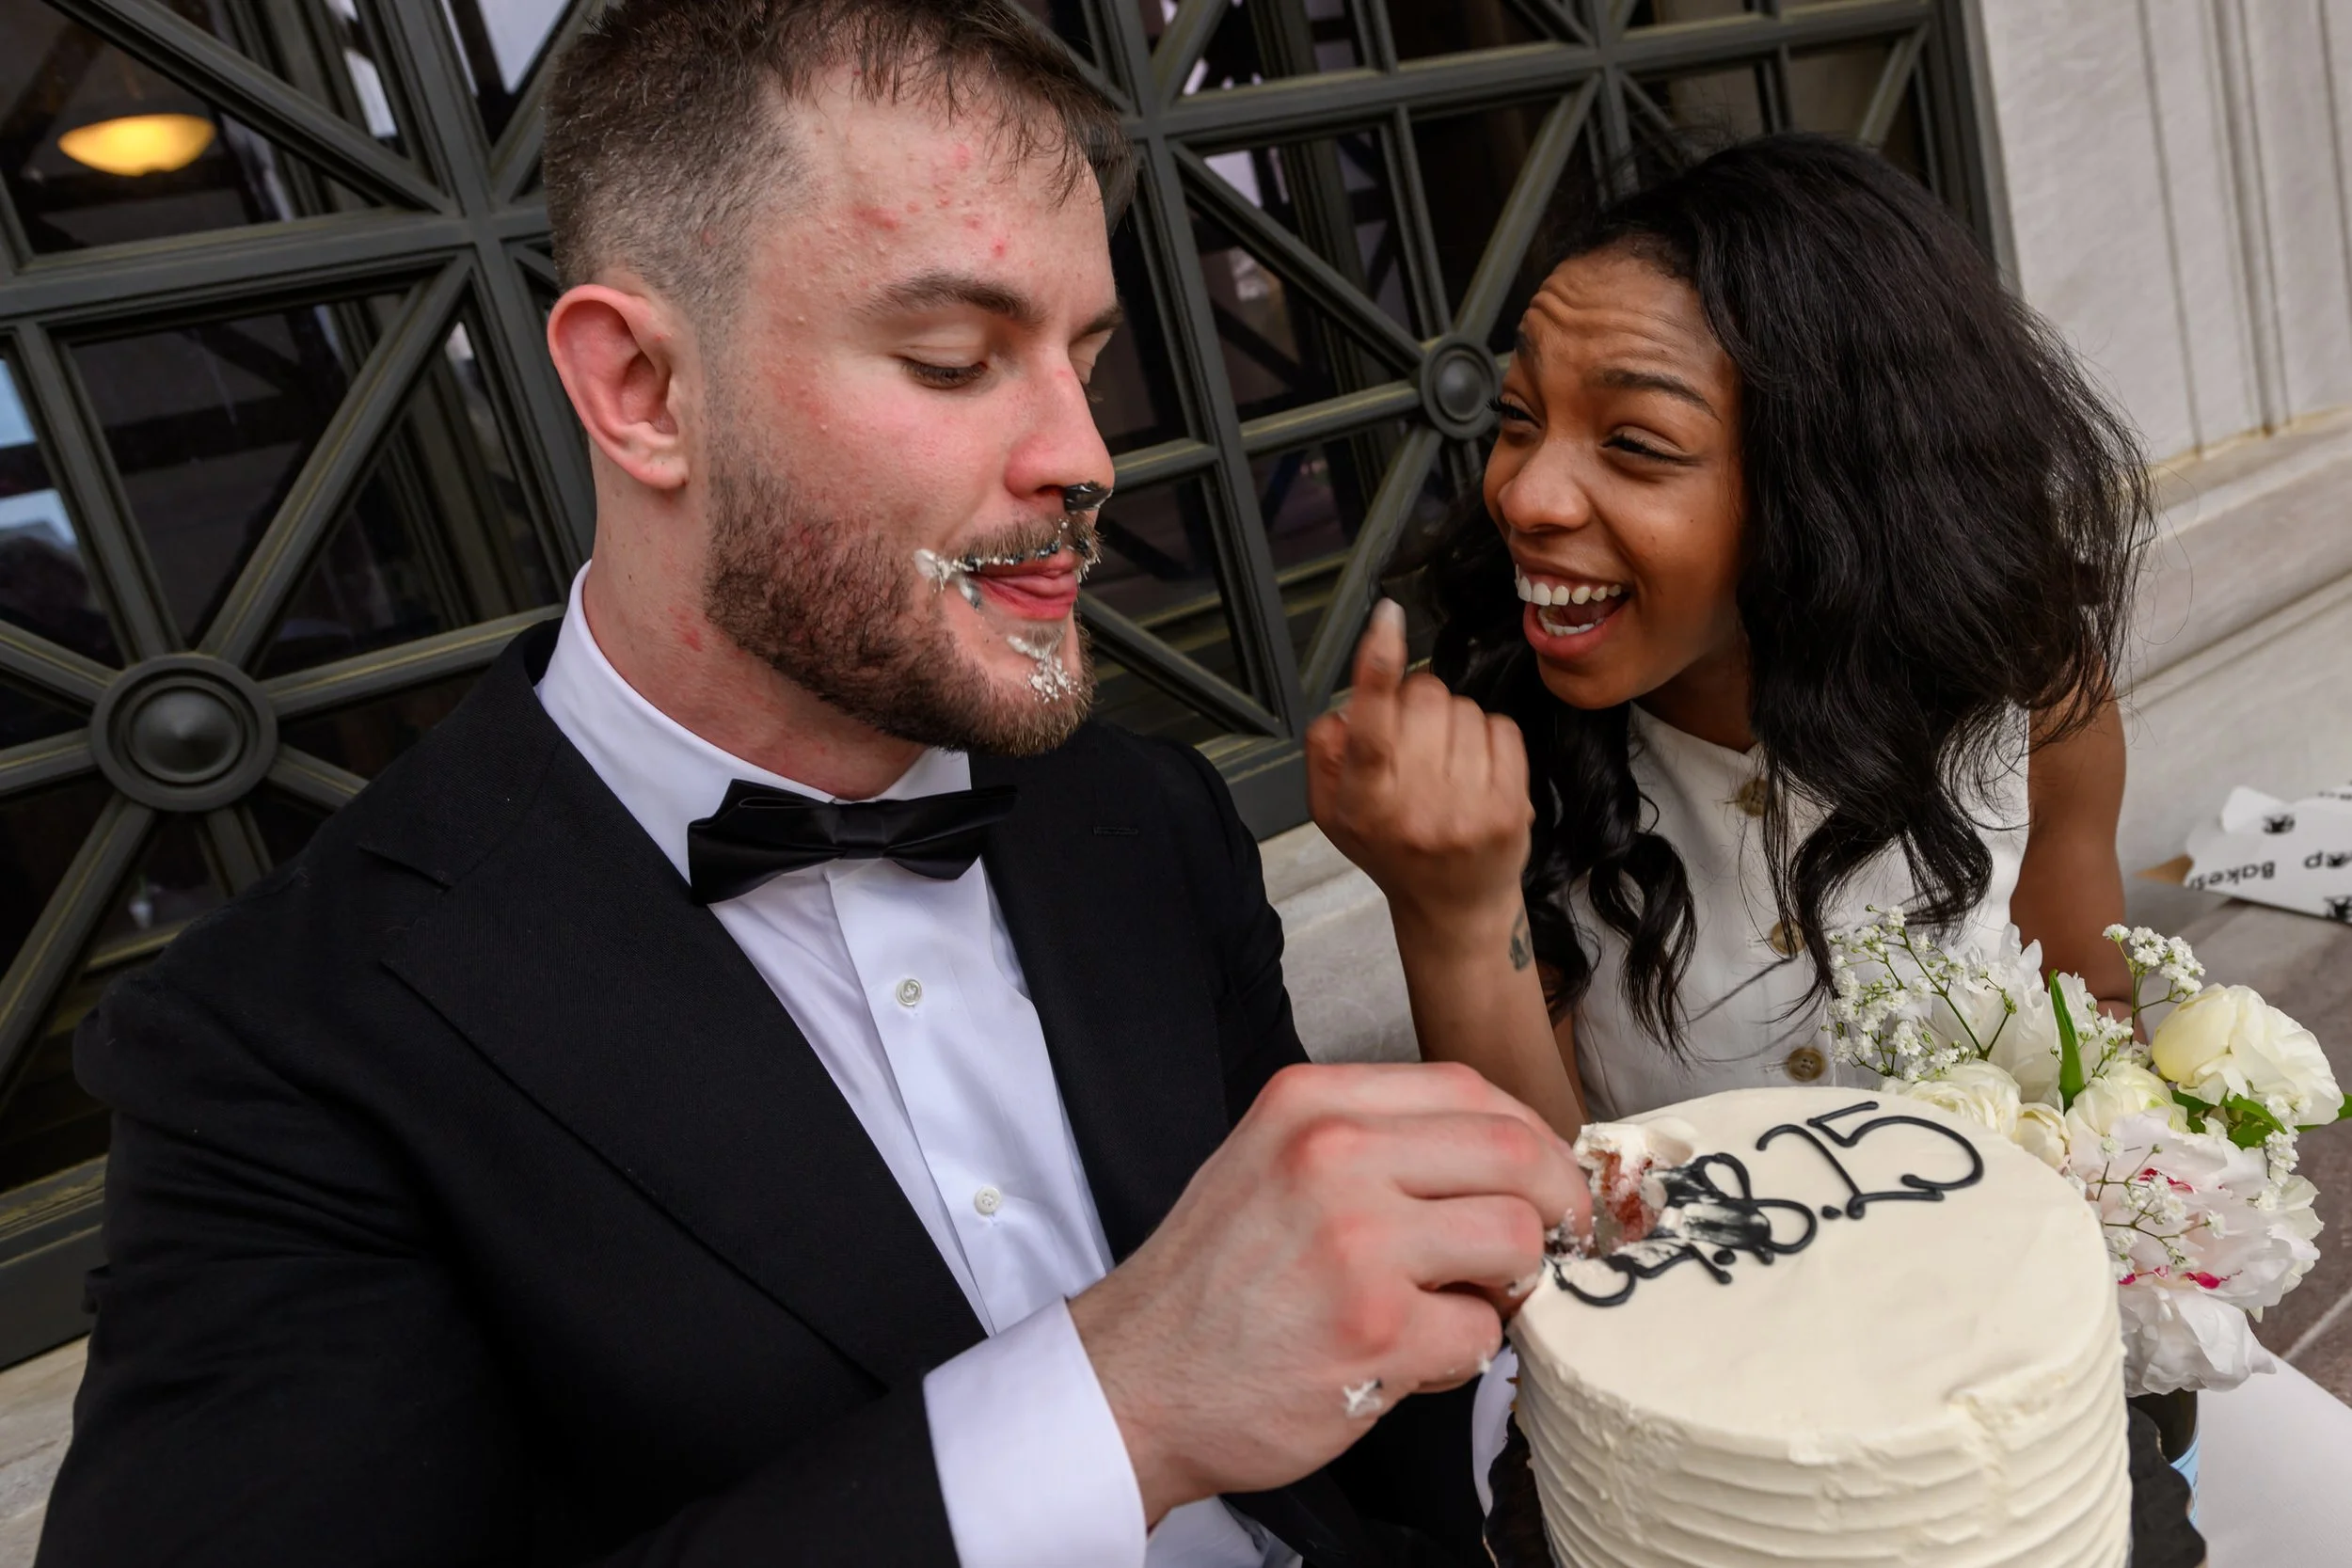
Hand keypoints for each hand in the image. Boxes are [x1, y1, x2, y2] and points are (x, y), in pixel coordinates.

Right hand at [1068, 1061, 1587, 1523]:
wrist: (1135, 1379)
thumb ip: (1373, 1142)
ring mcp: (1357, 1242)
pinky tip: (1408, 1356)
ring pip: (1517, 1239)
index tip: (1548, 1175)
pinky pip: (1484, 1333)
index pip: (1471, 1089)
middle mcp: (1334, 1156)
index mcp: (1312, 1103)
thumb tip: (1504, 1155)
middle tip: (1561, 1240)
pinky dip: (1463, 1354)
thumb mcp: (1272, 1161)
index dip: (1533, 1136)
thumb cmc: (1213, 1279)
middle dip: (1559, 1202)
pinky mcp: (1376, 1330)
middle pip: (1514, 1152)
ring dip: (1512, 1284)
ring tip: (1461, 1304)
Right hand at [1305, 601, 1532, 936]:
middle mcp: (1416, 808)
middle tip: (1412, 739)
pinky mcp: (1511, 808)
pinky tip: (1474, 769)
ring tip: (1444, 763)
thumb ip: (1325, 752)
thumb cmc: (1390, 848)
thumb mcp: (1331, 811)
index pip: (1370, 725)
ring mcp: (1469, 810)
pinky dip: (1486, 736)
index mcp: (1364, 804)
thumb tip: (1351, 704)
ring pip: (1464, 709)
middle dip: (1416, 700)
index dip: (1377, 666)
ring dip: (1452, 721)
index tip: (1387, 619)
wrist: (1453, 907)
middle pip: (1424, 697)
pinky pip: (1500, 728)